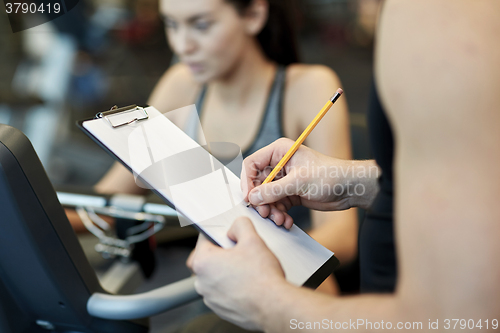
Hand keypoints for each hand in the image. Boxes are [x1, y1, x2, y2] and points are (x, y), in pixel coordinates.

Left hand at [187, 217, 285, 330]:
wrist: (274, 306)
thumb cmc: (262, 277)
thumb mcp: (253, 240)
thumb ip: (241, 225)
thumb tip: (236, 226)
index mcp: (204, 262)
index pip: (203, 239)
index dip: (217, 233)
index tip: (227, 235)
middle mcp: (202, 282)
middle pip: (207, 259)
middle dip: (220, 253)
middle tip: (238, 252)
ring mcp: (210, 298)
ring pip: (214, 277)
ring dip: (226, 271)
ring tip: (246, 269)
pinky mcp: (220, 310)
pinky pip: (222, 292)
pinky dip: (231, 287)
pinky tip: (247, 283)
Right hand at [241, 138, 357, 220]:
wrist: (350, 188)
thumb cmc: (330, 175)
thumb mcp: (299, 181)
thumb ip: (273, 190)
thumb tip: (253, 198)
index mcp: (279, 152)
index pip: (252, 164)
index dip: (247, 181)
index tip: (249, 198)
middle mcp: (279, 165)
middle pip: (257, 184)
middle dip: (261, 201)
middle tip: (266, 213)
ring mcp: (284, 180)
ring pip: (266, 198)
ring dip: (271, 211)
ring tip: (280, 219)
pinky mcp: (290, 193)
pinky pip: (277, 205)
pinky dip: (279, 214)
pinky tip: (286, 221)